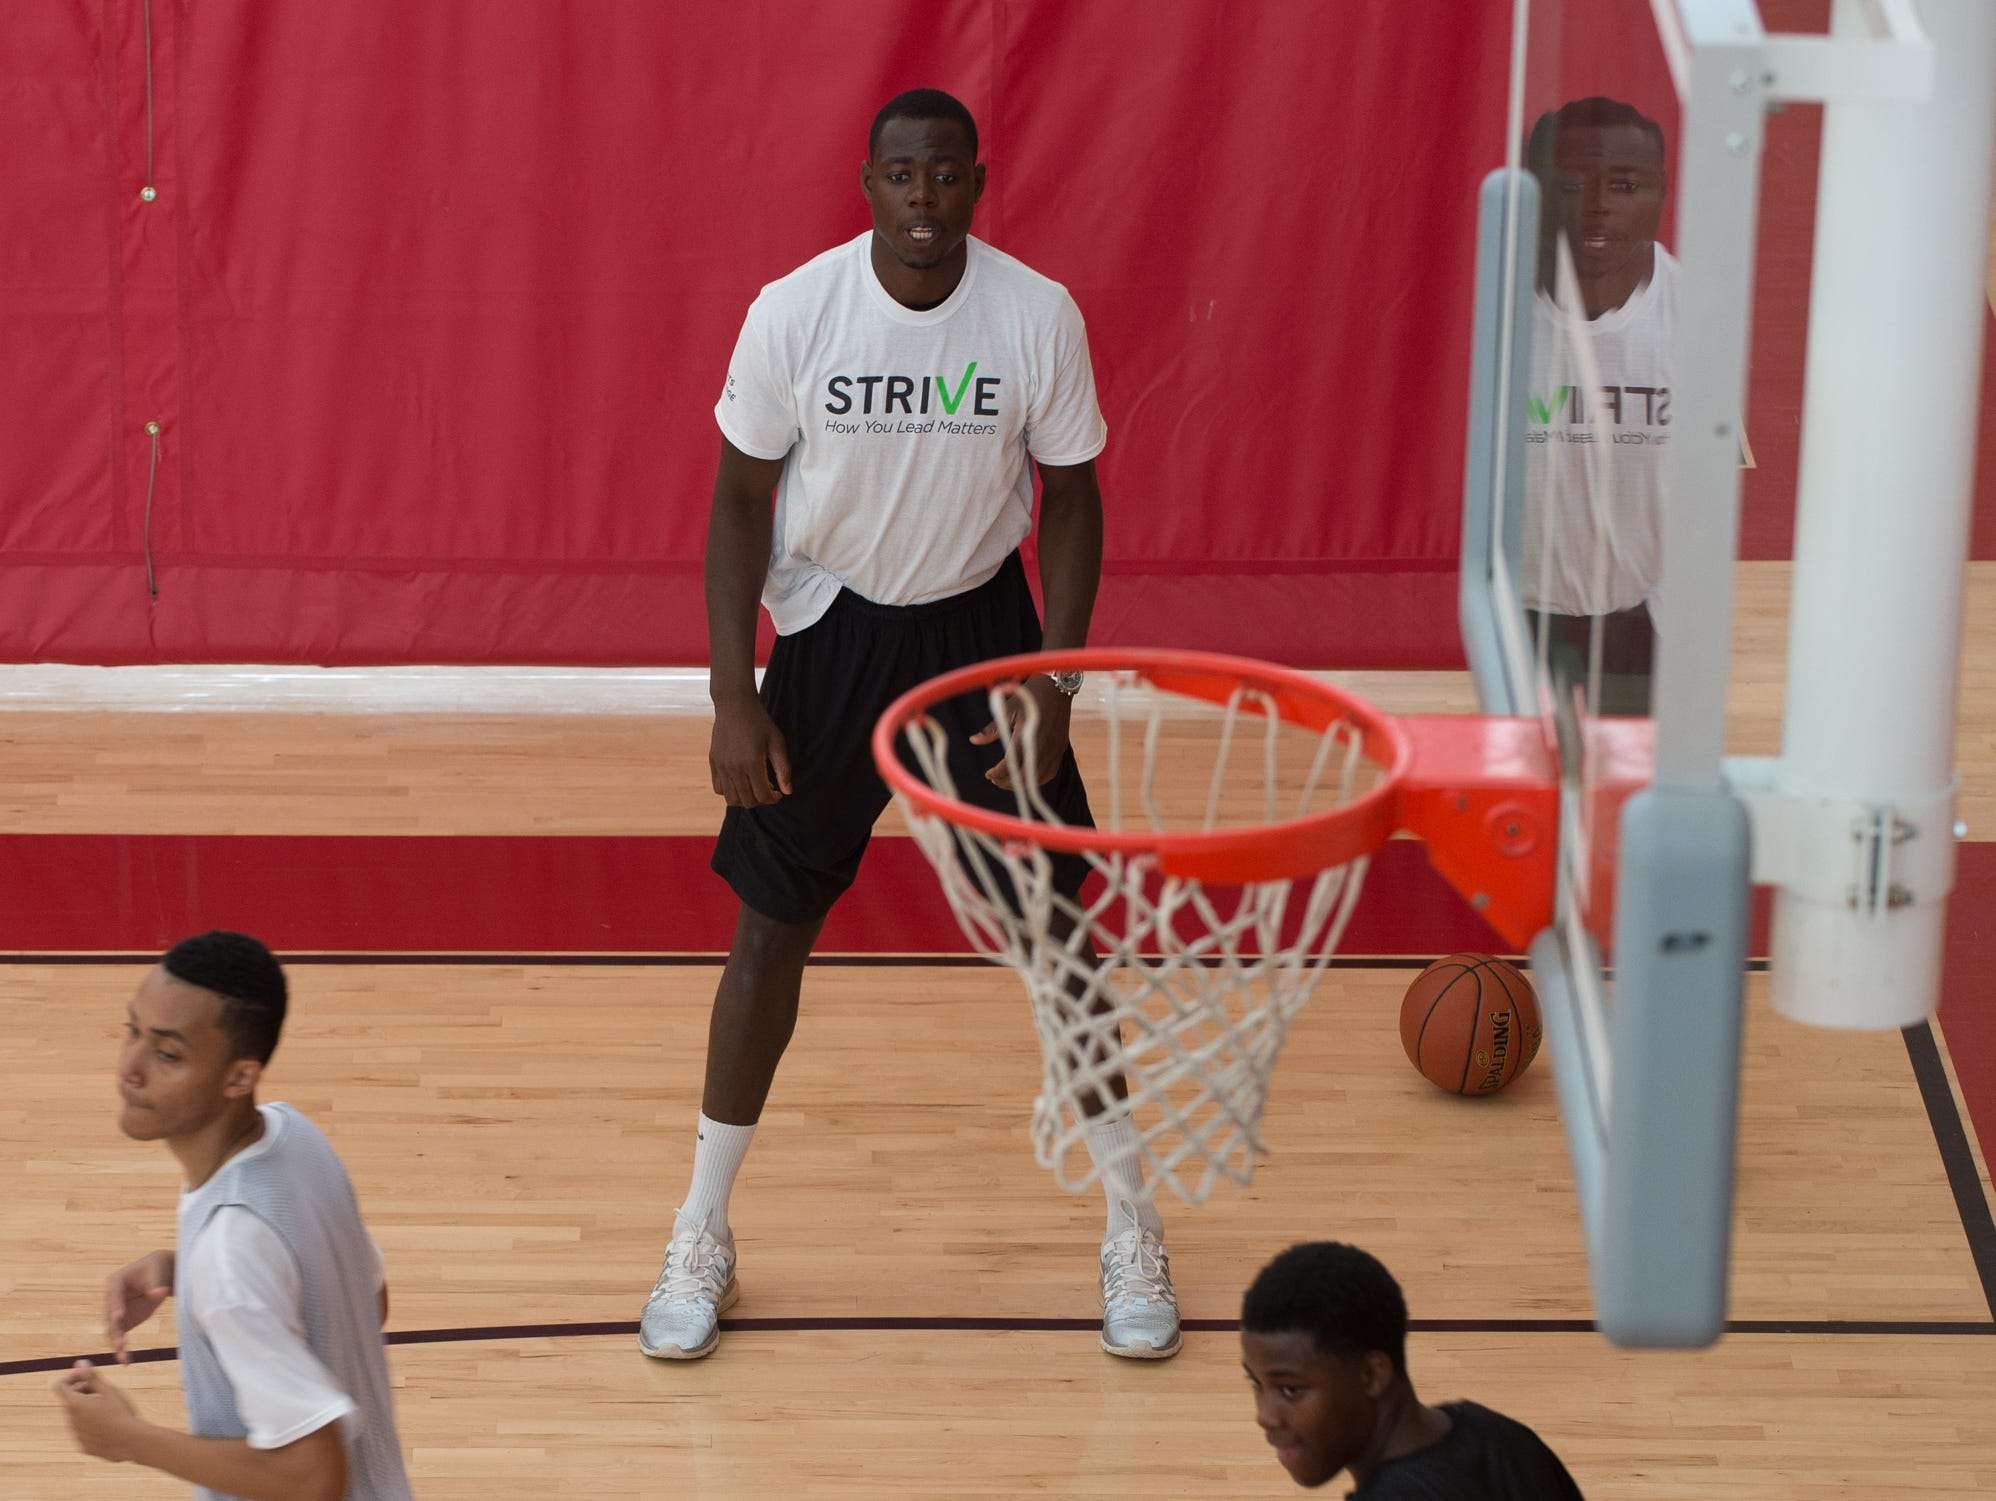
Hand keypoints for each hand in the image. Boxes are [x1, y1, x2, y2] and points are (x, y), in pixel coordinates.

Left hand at [54, 1361, 142, 1461]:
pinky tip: (110, 1426)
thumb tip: (79, 1363)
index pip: (59, 1386)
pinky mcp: (83, 1446)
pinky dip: (92, 1425)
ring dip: (88, 1409)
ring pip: (77, 1416)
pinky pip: (84, 1431)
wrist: (129, 1441)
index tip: (86, 1377)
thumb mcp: (108, 1390)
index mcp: (74, 1404)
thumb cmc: (119, 1411)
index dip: (71, 1378)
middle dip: (84, 1393)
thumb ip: (91, 1377)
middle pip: (70, 1401)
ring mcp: (75, 1434)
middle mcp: (70, 1419)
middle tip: (104, 1391)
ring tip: (110, 1409)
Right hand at [103, 1250, 171, 1364]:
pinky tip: (126, 1360)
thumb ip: (156, 1283)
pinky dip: (122, 1348)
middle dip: (115, 1332)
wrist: (163, 1273)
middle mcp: (111, 1300)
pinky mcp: (124, 1322)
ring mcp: (116, 1312)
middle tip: (121, 1345)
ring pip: (112, 1331)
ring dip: (116, 1345)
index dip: (115, 1306)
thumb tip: (158, 1293)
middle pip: (110, 1317)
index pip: (114, 1295)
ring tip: (123, 1359)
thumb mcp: (158, 1270)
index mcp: (115, 1282)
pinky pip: (120, 1337)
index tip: (118, 1317)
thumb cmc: (158, 1267)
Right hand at [709, 692, 792, 806]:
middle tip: (768, 790)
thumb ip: (783, 769)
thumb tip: (788, 792)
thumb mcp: (777, 742)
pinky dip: (730, 791)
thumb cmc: (760, 722)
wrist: (735, 705)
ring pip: (731, 799)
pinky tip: (740, 781)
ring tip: (754, 788)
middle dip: (761, 800)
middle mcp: (734, 768)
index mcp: (752, 763)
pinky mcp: (713, 762)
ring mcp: (721, 766)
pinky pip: (718, 788)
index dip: (773, 799)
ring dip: (745, 799)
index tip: (778, 793)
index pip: (762, 796)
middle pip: (747, 801)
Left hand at [970, 676, 1071, 789]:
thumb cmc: (1029, 696)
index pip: (1011, 763)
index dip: (997, 773)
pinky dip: (1038, 779)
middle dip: (1007, 782)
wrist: (1056, 688)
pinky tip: (1027, 777)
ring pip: (1038, 778)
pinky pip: (1051, 772)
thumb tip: (973, 740)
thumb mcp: (1007, 709)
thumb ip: (992, 729)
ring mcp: (1054, 748)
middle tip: (995, 780)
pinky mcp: (1060, 749)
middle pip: (1024, 776)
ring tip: (1009, 780)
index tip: (988, 774)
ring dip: (1022, 783)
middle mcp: (1042, 745)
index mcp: (1026, 734)